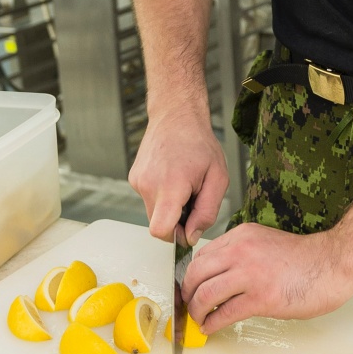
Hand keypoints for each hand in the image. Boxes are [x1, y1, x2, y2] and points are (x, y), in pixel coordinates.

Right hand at [129, 104, 227, 243]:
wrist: (176, 116)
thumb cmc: (200, 144)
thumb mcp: (218, 179)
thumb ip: (206, 212)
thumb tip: (191, 237)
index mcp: (171, 186)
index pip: (160, 230)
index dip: (175, 238)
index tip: (188, 229)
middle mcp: (148, 185)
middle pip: (159, 224)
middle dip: (176, 221)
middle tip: (193, 198)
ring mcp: (138, 181)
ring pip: (154, 213)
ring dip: (170, 207)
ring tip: (184, 184)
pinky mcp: (134, 179)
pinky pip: (149, 200)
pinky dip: (162, 196)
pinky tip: (172, 177)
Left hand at [182, 223, 352, 334]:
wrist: (333, 265)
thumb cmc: (307, 259)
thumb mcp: (266, 243)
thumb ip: (242, 255)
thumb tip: (222, 278)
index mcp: (242, 236)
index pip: (202, 256)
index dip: (193, 276)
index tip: (192, 288)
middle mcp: (241, 251)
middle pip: (196, 274)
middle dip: (187, 293)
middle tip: (188, 305)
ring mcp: (250, 274)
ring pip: (205, 294)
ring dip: (196, 310)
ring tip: (199, 319)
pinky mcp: (260, 298)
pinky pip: (224, 313)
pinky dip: (212, 323)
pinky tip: (211, 327)